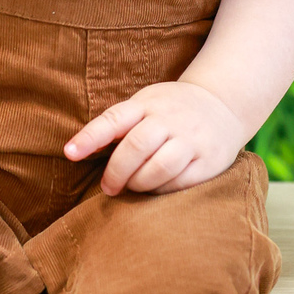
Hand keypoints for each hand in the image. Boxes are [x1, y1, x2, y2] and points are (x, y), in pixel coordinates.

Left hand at [64, 80, 246, 194]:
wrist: (224, 104)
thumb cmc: (171, 110)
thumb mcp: (146, 104)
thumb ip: (119, 125)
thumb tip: (79, 151)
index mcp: (147, 104)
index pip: (113, 119)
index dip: (89, 137)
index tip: (69, 154)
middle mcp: (169, 118)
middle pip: (135, 147)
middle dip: (116, 172)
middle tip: (108, 187)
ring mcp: (191, 139)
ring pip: (158, 168)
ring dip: (139, 184)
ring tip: (134, 186)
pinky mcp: (208, 160)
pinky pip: (179, 182)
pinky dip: (162, 189)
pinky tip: (157, 187)